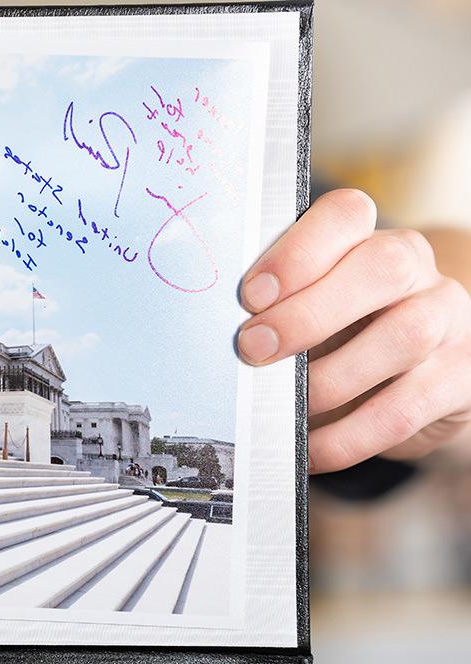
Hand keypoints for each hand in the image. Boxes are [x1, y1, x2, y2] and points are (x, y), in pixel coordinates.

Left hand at [238, 189, 470, 472]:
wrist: (415, 383)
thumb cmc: (341, 335)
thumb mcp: (309, 310)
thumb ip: (277, 307)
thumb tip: (218, 336)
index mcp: (370, 238)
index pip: (346, 214)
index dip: (297, 251)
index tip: (250, 295)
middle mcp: (418, 270)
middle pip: (382, 268)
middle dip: (308, 312)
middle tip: (252, 350)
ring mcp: (449, 320)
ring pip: (404, 336)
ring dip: (331, 377)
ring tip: (285, 405)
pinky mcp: (462, 378)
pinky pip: (407, 408)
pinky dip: (350, 436)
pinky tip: (311, 449)